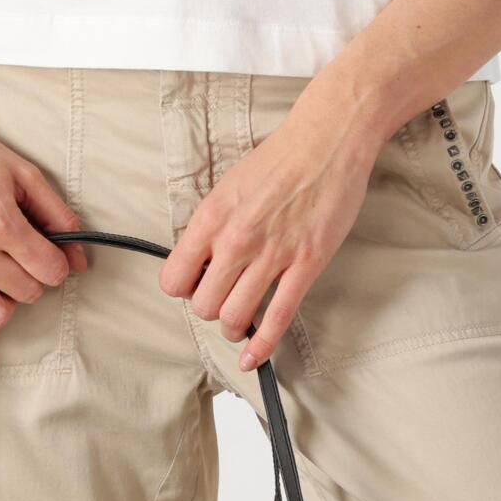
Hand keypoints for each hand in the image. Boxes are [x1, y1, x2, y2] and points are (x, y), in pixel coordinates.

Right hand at [0, 78, 85, 343]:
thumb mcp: (23, 174)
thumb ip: (57, 215)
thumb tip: (78, 257)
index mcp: (0, 222)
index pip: (50, 270)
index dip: (59, 264)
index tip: (52, 254)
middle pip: (28, 292)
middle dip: (36, 277)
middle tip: (26, 257)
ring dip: (11, 301)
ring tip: (5, 278)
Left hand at [159, 80, 377, 366]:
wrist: (326, 141)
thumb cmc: (280, 159)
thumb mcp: (229, 187)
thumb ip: (212, 226)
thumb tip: (202, 259)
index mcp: (211, 218)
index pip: (174, 279)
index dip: (183, 289)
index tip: (196, 286)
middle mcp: (236, 240)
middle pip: (203, 305)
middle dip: (210, 310)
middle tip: (223, 301)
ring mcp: (271, 255)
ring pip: (235, 317)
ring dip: (234, 328)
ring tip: (239, 324)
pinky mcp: (305, 265)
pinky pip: (278, 318)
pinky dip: (263, 345)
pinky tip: (254, 358)